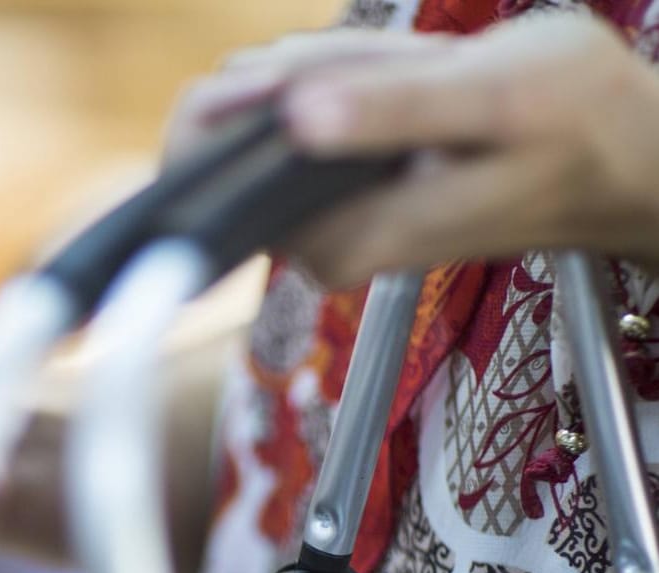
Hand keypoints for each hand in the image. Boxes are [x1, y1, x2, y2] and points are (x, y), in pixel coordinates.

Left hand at [167, 13, 658, 287]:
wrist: (619, 155)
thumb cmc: (572, 124)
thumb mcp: (491, 100)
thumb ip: (390, 110)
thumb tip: (294, 118)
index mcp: (336, 240)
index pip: (214, 157)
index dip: (264, 84)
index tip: (340, 66)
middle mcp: (313, 245)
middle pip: (234, 128)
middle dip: (307, 69)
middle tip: (405, 68)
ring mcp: (317, 221)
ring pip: (265, 111)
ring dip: (332, 68)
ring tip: (419, 76)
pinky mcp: (330, 194)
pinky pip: (293, 114)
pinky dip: (339, 77)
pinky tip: (405, 81)